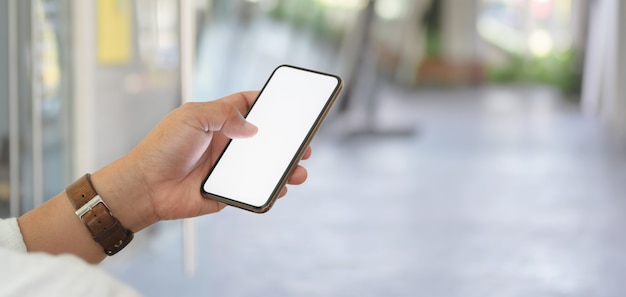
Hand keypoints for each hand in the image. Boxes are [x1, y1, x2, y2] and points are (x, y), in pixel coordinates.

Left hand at [92, 91, 310, 231]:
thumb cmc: (162, 148)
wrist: (147, 186)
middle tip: (304, 143)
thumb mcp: (192, 117)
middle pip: (264, 138)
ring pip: (265, 165)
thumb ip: (223, 115)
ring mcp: (228, 167)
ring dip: (285, 167)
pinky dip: (271, 190)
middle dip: (286, 140)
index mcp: (218, 120)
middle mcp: (226, 142)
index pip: (248, 105)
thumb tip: (252, 128)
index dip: (267, 103)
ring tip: (299, 170)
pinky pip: (255, 189)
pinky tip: (281, 188)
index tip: (289, 104)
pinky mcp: (227, 190)